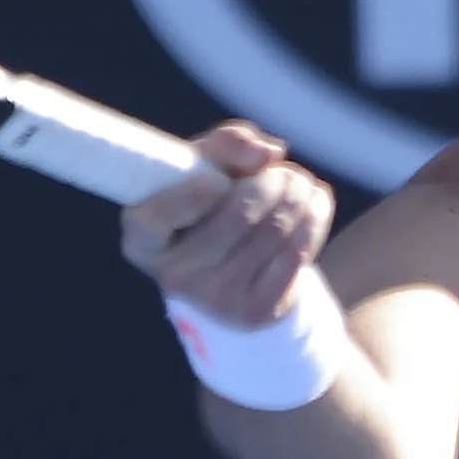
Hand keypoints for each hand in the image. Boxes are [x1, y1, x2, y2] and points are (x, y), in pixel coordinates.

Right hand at [118, 121, 336, 329]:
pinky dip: (313, 218)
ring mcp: (217, 299)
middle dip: (272, 181)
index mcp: (145, 242)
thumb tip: (268, 152)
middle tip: (284, 170)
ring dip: (298, 194)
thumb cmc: (210, 209)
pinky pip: (297, 253)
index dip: (191, 195)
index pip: (156, 218)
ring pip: (275, 230)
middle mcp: (175, 277)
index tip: (218, 180)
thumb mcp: (203, 170)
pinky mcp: (256, 311)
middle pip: (237, 216)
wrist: (234, 278)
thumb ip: (225, 146)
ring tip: (299, 183)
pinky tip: (313, 203)